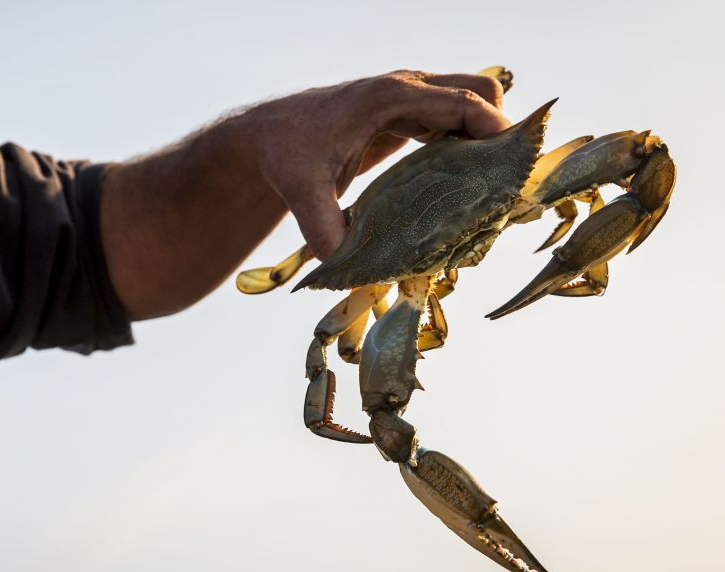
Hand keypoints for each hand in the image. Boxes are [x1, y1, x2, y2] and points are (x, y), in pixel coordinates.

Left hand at [236, 71, 509, 259]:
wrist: (267, 136)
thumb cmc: (285, 155)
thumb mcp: (302, 194)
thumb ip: (326, 231)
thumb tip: (355, 271)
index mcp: (386, 98)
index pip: (460, 101)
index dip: (496, 128)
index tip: (515, 166)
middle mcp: (404, 90)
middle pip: (478, 92)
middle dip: (500, 131)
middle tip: (503, 183)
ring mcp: (408, 99)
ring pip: (470, 103)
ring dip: (486, 139)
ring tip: (492, 190)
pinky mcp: (407, 115)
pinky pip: (453, 119)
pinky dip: (468, 143)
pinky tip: (464, 185)